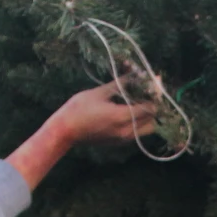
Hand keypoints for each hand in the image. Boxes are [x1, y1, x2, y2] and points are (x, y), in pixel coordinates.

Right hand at [8, 83, 159, 187]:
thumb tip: (133, 73)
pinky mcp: (118, 143)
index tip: (149, 87)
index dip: (152, 96)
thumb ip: (119, 84)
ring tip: (136, 104)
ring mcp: (122, 139)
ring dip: (145, 117)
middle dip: (151, 108)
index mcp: (122, 117)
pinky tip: (127, 112)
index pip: (150, 108)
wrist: (64, 131)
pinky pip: (136, 134)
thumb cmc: (78, 108)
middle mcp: (126, 131)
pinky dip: (137, 124)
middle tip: (144, 95)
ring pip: (146, 130)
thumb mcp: (99, 93)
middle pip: (152, 121)